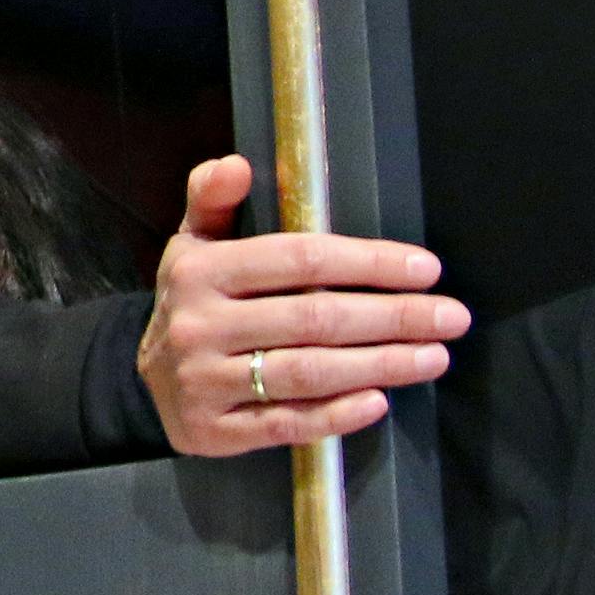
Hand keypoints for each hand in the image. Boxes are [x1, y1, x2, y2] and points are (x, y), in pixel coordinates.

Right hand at [138, 156, 470, 455]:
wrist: (144, 383)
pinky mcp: (215, 429)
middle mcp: (200, 324)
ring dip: (380, 365)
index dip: (367, 263)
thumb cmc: (193, 305)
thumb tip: (238, 165)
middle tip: (450, 318)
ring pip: (308, 372)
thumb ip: (213, 200)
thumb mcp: (192, 245)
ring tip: (434, 357)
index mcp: (200, 271)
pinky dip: (337, 415)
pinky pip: (287, 423)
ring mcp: (206, 380)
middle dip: (392, 317)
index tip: (425, 269)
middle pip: (314, 318)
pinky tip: (379, 401)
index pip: (298, 259)